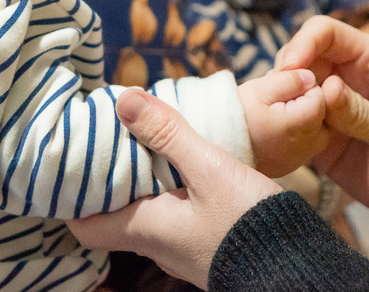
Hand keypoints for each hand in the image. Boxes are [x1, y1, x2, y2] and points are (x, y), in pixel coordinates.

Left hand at [69, 89, 282, 289]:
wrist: (296, 267)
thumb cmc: (249, 224)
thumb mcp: (210, 169)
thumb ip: (168, 135)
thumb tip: (124, 101)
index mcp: (145, 230)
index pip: (85, 224)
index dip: (73, 195)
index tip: (74, 161)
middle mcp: (157, 244)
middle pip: (115, 213)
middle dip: (111, 176)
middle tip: (112, 137)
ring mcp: (183, 247)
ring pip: (147, 212)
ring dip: (143, 179)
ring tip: (146, 140)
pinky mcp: (208, 242)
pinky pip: (176, 213)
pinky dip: (171, 187)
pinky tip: (186, 162)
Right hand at [238, 68, 328, 177]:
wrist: (217, 146)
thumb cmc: (237, 117)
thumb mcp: (260, 89)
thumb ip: (290, 79)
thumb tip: (310, 77)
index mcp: (305, 123)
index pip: (319, 94)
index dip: (299, 86)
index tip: (278, 89)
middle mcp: (310, 144)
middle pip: (319, 112)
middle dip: (301, 101)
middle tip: (272, 101)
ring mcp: (302, 157)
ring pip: (312, 126)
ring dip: (297, 117)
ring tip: (269, 114)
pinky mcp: (293, 164)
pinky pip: (302, 141)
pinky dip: (291, 132)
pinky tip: (270, 128)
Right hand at [276, 16, 368, 240]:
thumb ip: (361, 114)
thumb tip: (325, 88)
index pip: (327, 33)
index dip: (304, 44)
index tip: (289, 69)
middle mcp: (348, 78)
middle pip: (301, 59)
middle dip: (287, 78)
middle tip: (283, 105)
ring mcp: (332, 109)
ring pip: (291, 92)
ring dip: (283, 106)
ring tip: (287, 128)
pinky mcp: (321, 138)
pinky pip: (292, 125)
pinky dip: (285, 132)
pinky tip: (291, 146)